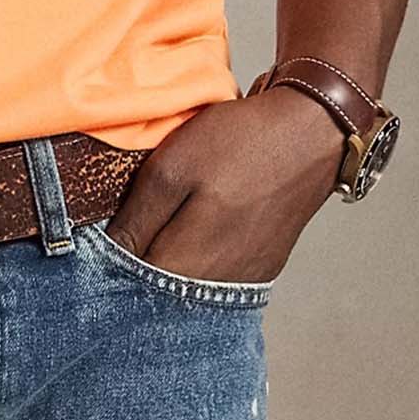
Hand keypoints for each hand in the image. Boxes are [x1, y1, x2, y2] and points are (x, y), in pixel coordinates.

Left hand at [103, 85, 344, 283]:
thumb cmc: (240, 142)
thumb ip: (139, 217)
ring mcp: (247, 278)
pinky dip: (200, 258)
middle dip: (140, 261)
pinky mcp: (264, 266)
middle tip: (136, 221)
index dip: (113, 255)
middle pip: (161, 289)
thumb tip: (112, 251)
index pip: (133, 282)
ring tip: (169, 222)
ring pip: (190, 285)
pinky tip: (199, 228)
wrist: (311, 130)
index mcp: (193, 260)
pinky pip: (218, 275)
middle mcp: (222, 283)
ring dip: (170, 261)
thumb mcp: (172, 167)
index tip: (107, 229)